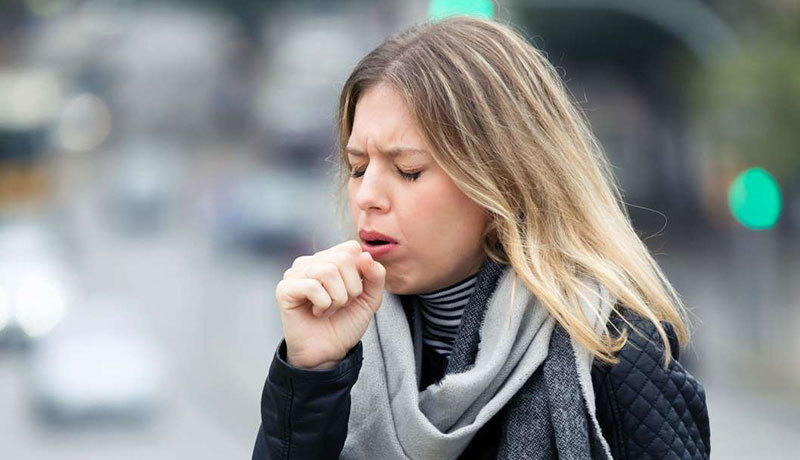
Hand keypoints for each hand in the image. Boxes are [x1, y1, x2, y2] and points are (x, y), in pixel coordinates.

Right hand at [275, 240, 385, 369]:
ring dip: (337, 298)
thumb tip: (365, 255)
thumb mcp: (370, 299)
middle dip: (351, 288)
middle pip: (342, 259)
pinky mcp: (284, 289)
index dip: (360, 273)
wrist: (329, 351)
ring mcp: (295, 273)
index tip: (354, 293)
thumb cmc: (345, 322)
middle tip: (342, 304)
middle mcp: (311, 262)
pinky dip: (323, 304)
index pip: (351, 248)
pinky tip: (317, 312)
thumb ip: (376, 275)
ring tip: (329, 309)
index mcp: (330, 259)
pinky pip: (312, 286)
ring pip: (328, 271)